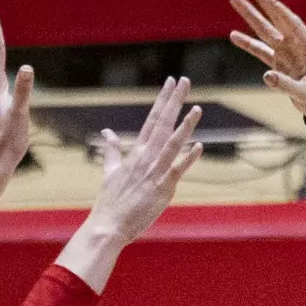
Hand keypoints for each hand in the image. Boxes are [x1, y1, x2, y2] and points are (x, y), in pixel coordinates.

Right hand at [88, 76, 202, 243]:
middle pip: (162, 124)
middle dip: (174, 101)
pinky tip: (198, 146)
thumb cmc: (111, 200)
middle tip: (184, 80)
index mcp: (136, 152)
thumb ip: (111, 149)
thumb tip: (107, 131)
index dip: (163, 99)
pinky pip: (177, 170)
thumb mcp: (110, 170)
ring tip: (197, 108)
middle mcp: (146, 158)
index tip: (171, 82)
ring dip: (185, 126)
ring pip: (172, 144)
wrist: (109, 225)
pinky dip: (187, 158)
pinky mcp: (162, 188)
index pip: (152, 119)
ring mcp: (155, 172)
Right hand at [228, 0, 305, 123]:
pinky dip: (248, 44)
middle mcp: (298, 45)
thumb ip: (287, 85)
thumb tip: (266, 76)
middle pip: (277, 18)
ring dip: (250, 16)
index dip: (281, 11)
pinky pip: (261, 51)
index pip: (293, 24)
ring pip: (266, 30)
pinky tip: (234, 35)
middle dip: (262, 0)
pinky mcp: (280, 64)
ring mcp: (287, 53)